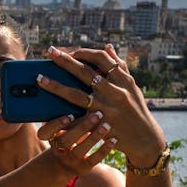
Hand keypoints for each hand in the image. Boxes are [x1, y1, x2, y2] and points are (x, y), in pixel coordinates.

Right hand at [36, 110, 115, 176]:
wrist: (67, 162)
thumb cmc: (69, 134)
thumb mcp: (64, 126)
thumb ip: (66, 111)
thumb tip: (76, 87)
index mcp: (50, 136)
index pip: (45, 132)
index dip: (57, 124)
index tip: (70, 115)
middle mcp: (58, 149)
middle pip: (65, 140)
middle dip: (81, 127)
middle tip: (97, 114)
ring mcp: (70, 160)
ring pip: (79, 150)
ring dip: (93, 137)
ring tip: (106, 125)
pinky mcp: (83, 168)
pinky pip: (93, 160)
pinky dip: (103, 149)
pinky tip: (113, 139)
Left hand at [39, 44, 165, 167]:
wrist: (145, 139)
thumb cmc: (136, 110)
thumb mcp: (132, 87)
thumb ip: (120, 67)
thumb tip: (107, 46)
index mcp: (124, 80)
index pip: (102, 59)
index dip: (83, 53)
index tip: (69, 50)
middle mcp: (116, 93)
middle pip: (86, 73)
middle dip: (66, 61)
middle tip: (50, 52)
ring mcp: (107, 110)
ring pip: (77, 95)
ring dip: (57, 86)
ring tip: (40, 79)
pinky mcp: (100, 126)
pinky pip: (77, 120)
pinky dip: (63, 117)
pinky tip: (47, 113)